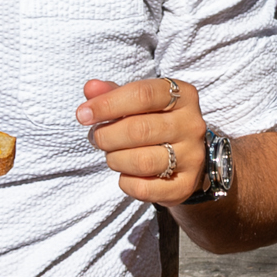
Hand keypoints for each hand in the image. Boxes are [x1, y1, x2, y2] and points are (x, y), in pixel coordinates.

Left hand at [77, 77, 209, 204]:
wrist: (186, 158)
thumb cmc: (155, 123)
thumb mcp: (138, 103)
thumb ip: (112, 94)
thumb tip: (90, 88)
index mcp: (183, 96)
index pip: (142, 94)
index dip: (107, 104)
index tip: (83, 114)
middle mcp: (192, 124)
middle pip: (140, 129)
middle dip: (107, 136)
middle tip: (97, 138)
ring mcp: (193, 156)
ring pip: (142, 161)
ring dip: (115, 159)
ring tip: (113, 155)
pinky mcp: (186, 185)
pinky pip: (145, 188)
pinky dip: (126, 182)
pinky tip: (126, 174)